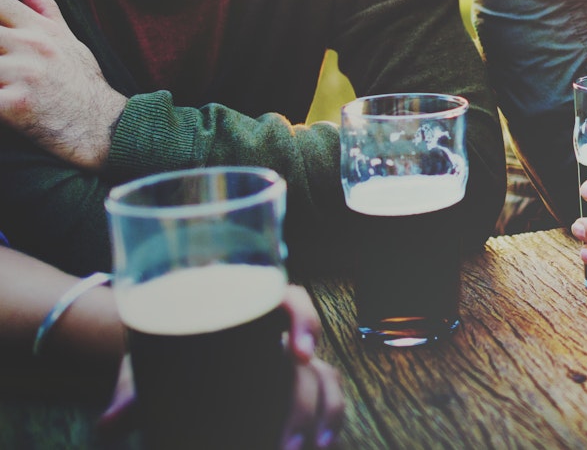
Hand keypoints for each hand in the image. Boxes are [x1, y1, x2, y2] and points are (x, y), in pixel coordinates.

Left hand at [0, 0, 125, 170]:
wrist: (106, 129)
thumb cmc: (84, 85)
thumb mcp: (68, 40)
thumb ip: (41, 7)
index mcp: (38, 29)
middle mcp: (31, 46)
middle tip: (1, 62)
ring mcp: (23, 74)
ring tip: (2, 82)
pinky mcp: (16, 105)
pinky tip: (1, 103)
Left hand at [99, 286, 346, 448]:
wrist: (164, 368)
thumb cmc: (162, 355)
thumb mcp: (147, 368)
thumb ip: (130, 396)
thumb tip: (109, 426)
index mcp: (249, 313)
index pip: (291, 301)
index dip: (306, 322)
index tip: (298, 354)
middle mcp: (278, 339)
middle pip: (310, 363)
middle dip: (306, 406)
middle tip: (286, 444)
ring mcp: (291, 368)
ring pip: (327, 384)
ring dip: (326, 418)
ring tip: (316, 449)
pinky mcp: (294, 394)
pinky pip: (325, 404)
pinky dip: (328, 426)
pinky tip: (322, 447)